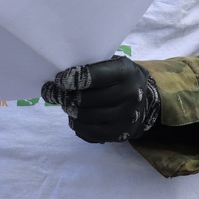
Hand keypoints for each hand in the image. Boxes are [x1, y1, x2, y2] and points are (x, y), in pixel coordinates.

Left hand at [41, 55, 160, 143]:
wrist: (143, 99)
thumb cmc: (117, 78)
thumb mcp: (110, 64)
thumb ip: (88, 68)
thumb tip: (56, 82)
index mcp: (125, 72)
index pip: (93, 77)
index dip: (72, 79)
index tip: (59, 80)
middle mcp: (130, 95)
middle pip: (87, 99)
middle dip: (66, 97)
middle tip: (56, 94)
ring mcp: (127, 117)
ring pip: (87, 117)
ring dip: (70, 111)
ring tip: (66, 104)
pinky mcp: (121, 134)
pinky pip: (92, 134)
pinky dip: (78, 126)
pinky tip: (75, 118)